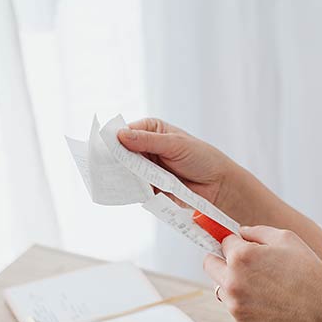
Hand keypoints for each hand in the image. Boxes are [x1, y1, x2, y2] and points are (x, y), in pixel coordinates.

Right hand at [116, 118, 235, 209]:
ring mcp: (146, 168)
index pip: (125, 132)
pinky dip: (131, 190)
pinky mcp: (149, 186)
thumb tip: (121, 135)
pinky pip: (134, 188)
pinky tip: (127, 191)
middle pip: (121, 153)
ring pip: (126, 171)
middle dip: (115, 160)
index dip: (114, 140)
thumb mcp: (175, 144)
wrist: (217, 185)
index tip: (104, 149)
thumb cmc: (201, 157)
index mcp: (151, 130)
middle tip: (106, 166)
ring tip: (116, 179)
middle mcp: (145, 147)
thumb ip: (148, 141)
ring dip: (122, 176)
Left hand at [204, 225, 321, 321]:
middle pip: (210, 264)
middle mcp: (232, 280)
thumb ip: (256, 231)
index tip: (235, 242)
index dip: (234, 241)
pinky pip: (234, 305)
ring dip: (232, 282)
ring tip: (261, 283)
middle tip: (242, 261)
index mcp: (240, 256)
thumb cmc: (308, 270)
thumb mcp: (285, 238)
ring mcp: (235, 304)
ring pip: (220, 286)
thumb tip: (239, 233)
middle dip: (223, 259)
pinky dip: (245, 301)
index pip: (222, 241)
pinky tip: (267, 299)